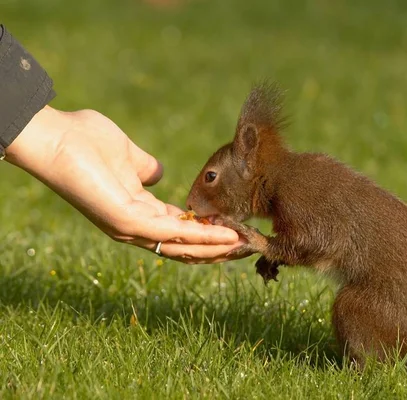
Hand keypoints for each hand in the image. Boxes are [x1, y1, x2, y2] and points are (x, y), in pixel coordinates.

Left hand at [5, 106, 243, 263]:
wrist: (56, 135)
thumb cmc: (85, 140)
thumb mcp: (129, 156)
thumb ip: (146, 168)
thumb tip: (158, 172)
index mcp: (137, 210)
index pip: (179, 229)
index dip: (208, 232)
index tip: (235, 229)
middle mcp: (134, 226)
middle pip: (184, 247)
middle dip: (217, 249)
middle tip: (248, 247)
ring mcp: (130, 227)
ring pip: (182, 247)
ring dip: (215, 248)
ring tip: (244, 245)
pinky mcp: (127, 221)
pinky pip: (172, 234)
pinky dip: (202, 237)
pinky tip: (227, 234)